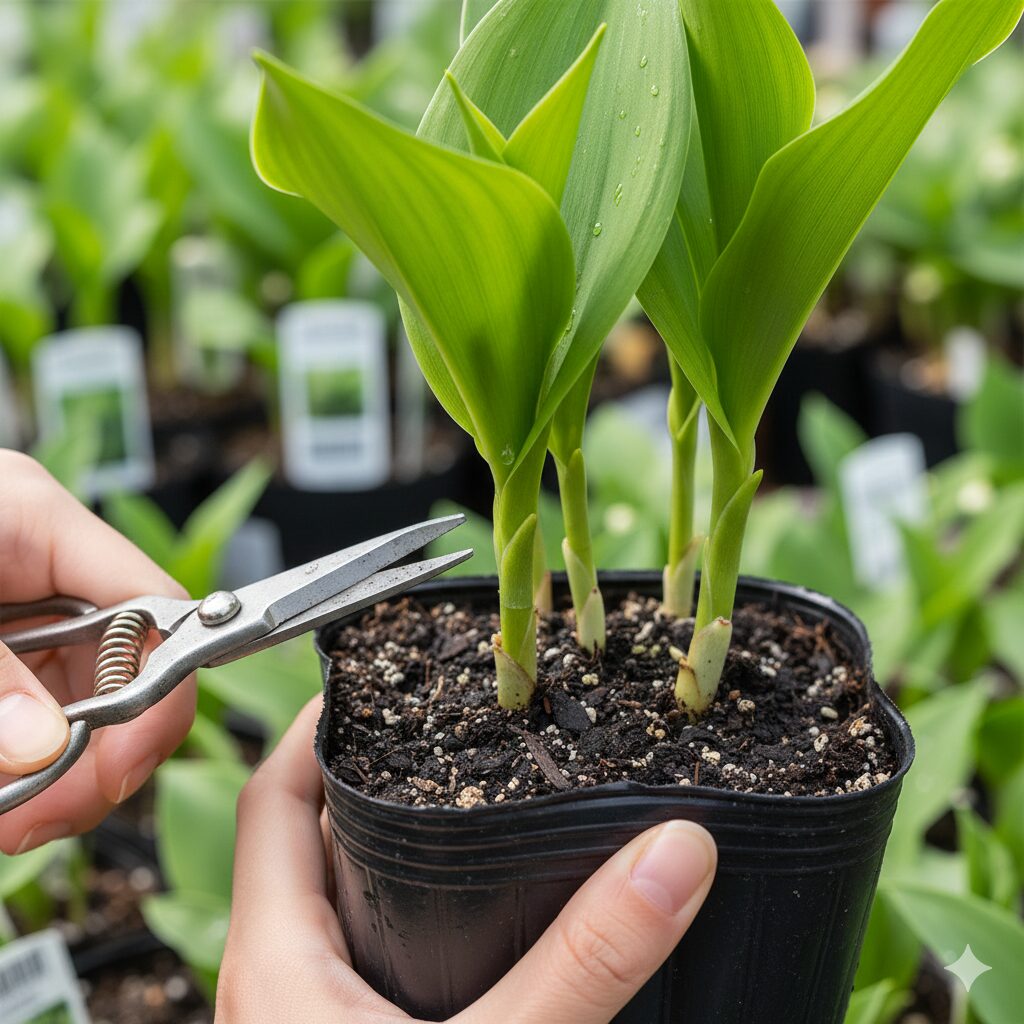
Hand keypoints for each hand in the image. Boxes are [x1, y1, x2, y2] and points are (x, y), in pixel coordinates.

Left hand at [0, 451, 195, 853]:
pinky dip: (19, 776)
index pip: (155, 608)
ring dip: (47, 780)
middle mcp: (36, 572)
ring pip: (76, 715)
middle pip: (122, 676)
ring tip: (1, 813)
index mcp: (34, 523)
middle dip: (90, 757)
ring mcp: (11, 620)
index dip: (158, 692)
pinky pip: (29, 728)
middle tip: (35, 816)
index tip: (119, 766)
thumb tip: (50, 746)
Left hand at [218, 698, 716, 1023]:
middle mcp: (284, 981)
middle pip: (316, 837)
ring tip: (478, 796)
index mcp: (278, 959)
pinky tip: (490, 915)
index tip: (382, 674)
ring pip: (350, 898)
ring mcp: (317, 1020)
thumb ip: (584, 962)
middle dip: (380, 776)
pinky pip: (378, 954)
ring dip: (404, 847)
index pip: (277, 796)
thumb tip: (673, 852)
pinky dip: (423, 913)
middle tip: (459, 727)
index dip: (322, 724)